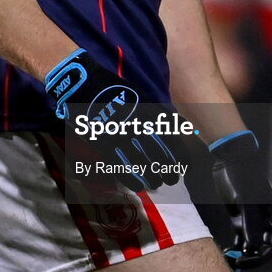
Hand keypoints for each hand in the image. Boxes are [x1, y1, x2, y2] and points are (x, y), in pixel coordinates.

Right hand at [44, 49, 182, 192]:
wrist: (87, 85)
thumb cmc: (117, 93)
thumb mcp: (143, 98)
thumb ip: (160, 114)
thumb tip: (181, 127)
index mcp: (149, 112)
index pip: (171, 137)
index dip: (179, 154)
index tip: (184, 165)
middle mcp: (138, 125)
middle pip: (159, 153)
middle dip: (169, 169)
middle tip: (172, 180)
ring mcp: (121, 135)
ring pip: (142, 162)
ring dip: (152, 176)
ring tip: (157, 184)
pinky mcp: (105, 143)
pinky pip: (121, 165)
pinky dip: (132, 177)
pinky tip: (139, 185)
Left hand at [210, 130, 271, 268]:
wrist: (230, 156)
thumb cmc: (242, 176)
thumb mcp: (246, 201)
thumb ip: (250, 224)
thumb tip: (253, 248)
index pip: (271, 248)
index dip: (258, 259)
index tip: (242, 263)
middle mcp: (266, 222)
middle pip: (261, 250)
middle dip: (249, 259)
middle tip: (232, 265)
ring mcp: (252, 220)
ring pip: (249, 246)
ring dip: (240, 256)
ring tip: (225, 261)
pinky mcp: (239, 217)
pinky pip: (239, 239)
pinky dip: (233, 247)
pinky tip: (223, 252)